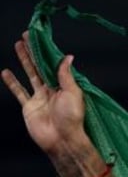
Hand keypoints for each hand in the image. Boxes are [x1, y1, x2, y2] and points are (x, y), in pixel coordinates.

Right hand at [2, 32, 86, 155]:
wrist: (62, 139)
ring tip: (18, 46)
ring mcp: (40, 98)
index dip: (47, 52)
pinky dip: (12, 83)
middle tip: (26, 36)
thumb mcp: (73, 93)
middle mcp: (52, 90)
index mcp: (64, 86)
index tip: (41, 38)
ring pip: (29, 74)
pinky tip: (5, 72)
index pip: (54, 65)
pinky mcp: (29, 107)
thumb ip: (66, 75)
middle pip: (41, 66)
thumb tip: (68, 57)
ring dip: (24, 60)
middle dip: (33, 51)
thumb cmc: (72, 118)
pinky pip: (19, 92)